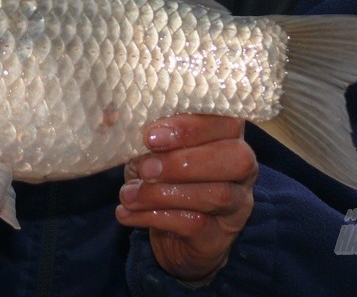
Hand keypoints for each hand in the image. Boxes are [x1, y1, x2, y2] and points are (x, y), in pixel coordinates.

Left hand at [116, 114, 256, 284]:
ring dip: (163, 193)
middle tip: (145, 168)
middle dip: (184, 161)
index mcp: (228, 135)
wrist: (174, 237)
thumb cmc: (165, 179)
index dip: (191, 126)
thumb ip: (145, 135)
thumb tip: (114, 118)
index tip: (151, 136)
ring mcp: (238, 204)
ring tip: (128, 195)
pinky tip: (129, 214)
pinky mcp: (222, 236)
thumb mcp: (153, 151)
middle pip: (235, 158)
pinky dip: (156, 217)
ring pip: (216, 195)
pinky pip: (196, 225)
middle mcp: (242, 167)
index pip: (227, 120)